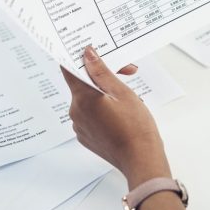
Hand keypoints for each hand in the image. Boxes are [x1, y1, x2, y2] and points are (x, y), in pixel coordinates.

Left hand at [61, 46, 170, 188]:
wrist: (141, 159)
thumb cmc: (136, 127)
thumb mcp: (122, 92)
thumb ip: (102, 72)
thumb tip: (87, 55)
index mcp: (83, 99)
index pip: (68, 70)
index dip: (77, 57)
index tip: (86, 50)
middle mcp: (75, 112)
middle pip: (82, 84)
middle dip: (102, 76)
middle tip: (126, 73)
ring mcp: (79, 126)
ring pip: (87, 99)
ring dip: (104, 93)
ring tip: (127, 98)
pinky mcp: (86, 136)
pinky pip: (90, 114)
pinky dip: (102, 108)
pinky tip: (120, 112)